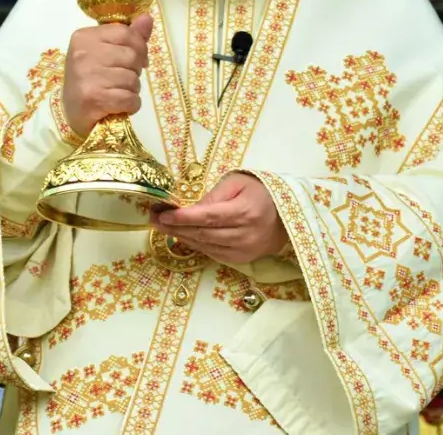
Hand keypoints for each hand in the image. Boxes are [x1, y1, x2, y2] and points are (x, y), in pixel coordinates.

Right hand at [62, 14, 152, 136]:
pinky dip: (131, 105)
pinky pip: (130, 98)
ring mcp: (87, 75)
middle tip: (122, 79)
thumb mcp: (104, 52)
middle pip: (132, 56)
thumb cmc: (90, 79)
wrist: (69, 113)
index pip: (126, 33)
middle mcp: (83, 53)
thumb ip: (128, 35)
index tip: (136, 59)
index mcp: (85, 37)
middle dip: (135, 70)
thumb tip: (147, 18)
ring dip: (132, 89)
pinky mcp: (93, 98)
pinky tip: (119, 105)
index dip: (139, 47)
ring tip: (118, 92)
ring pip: (133, 79)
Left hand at [151, 173, 287, 264]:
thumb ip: (214, 195)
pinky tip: (183, 235)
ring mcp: (243, 250)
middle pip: (202, 234)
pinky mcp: (242, 259)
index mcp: (245, 212)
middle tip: (154, 218)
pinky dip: (196, 244)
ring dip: (181, 237)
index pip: (208, 216)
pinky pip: (212, 253)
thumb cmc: (261, 192)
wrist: (287, 217)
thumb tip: (189, 209)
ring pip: (205, 246)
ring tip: (163, 227)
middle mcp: (245, 235)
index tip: (162, 214)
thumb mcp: (239, 182)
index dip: (183, 217)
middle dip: (175, 227)